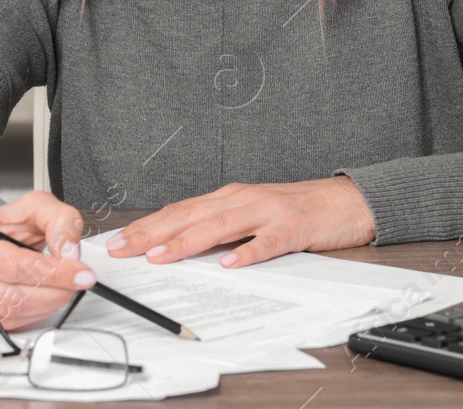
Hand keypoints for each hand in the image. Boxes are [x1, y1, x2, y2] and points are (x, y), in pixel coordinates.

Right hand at [0, 192, 92, 331]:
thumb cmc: (1, 224)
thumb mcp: (34, 207)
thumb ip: (58, 220)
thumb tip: (68, 251)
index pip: (10, 263)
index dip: (50, 272)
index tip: (80, 274)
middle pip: (8, 294)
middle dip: (51, 292)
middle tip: (74, 282)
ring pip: (5, 315)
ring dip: (43, 306)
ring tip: (60, 289)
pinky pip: (0, 326)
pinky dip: (27, 317)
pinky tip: (39, 300)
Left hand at [105, 176, 376, 267]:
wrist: (345, 201)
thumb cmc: (295, 210)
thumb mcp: (251, 215)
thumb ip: (219, 228)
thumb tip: (179, 246)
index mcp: (229, 197)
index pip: (179, 211)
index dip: (146, 226)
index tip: (117, 241)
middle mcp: (243, 199)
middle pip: (190, 216)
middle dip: (152, 233)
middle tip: (122, 249)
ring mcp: (268, 213)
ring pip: (220, 226)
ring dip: (187, 241)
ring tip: (160, 255)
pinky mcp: (293, 228)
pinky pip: (267, 243)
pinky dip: (247, 252)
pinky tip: (229, 264)